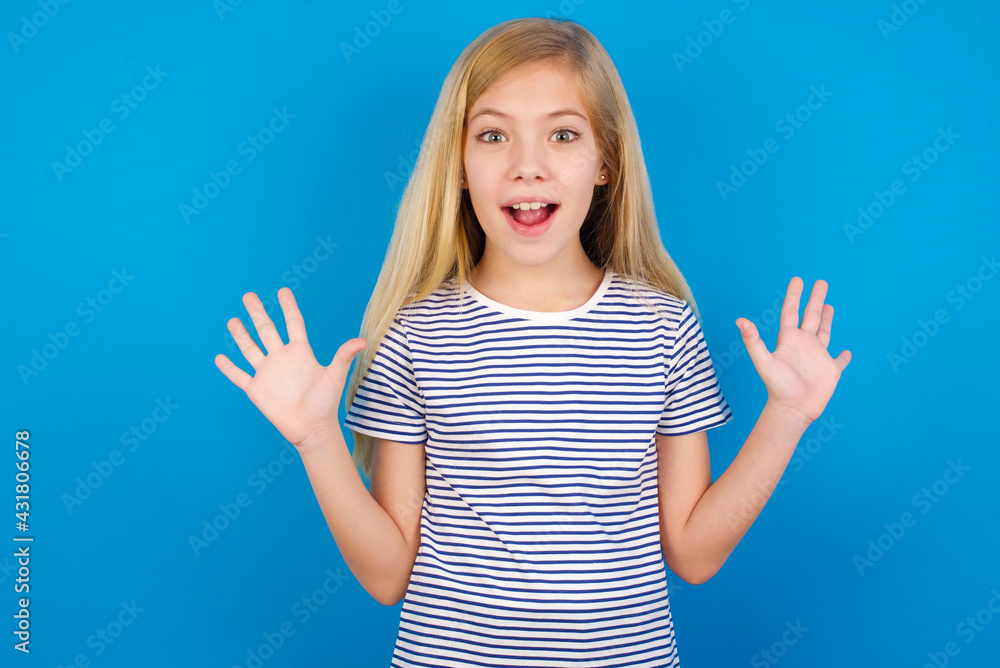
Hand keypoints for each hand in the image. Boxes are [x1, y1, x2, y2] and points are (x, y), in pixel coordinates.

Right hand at [214, 287, 367, 448]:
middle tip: (248, 295)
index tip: (283, 291)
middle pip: (266, 330)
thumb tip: (362, 342)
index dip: (288, 307)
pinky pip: (239, 376)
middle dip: (257, 313)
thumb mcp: (335, 376)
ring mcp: (268, 373)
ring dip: (241, 335)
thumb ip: (344, 356)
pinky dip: (229, 368)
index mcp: (300, 352)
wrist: (312, 429)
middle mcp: (282, 359)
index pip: (293, 323)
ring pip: (250, 349)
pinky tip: (219, 358)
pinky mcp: (256, 389)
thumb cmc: (326, 403)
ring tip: (232, 320)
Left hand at [736, 277, 850, 425]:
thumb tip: (740, 320)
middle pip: (811, 316)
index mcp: (789, 340)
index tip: (798, 279)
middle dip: (816, 299)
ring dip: (827, 319)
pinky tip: (847, 352)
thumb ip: (753, 341)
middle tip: (822, 282)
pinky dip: (844, 356)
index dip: (794, 295)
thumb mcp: (764, 361)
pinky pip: (839, 361)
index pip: (791, 312)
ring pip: (824, 332)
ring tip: (829, 306)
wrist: (792, 409)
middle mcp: (803, 345)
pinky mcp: (831, 370)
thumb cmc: (777, 387)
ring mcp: (818, 357)